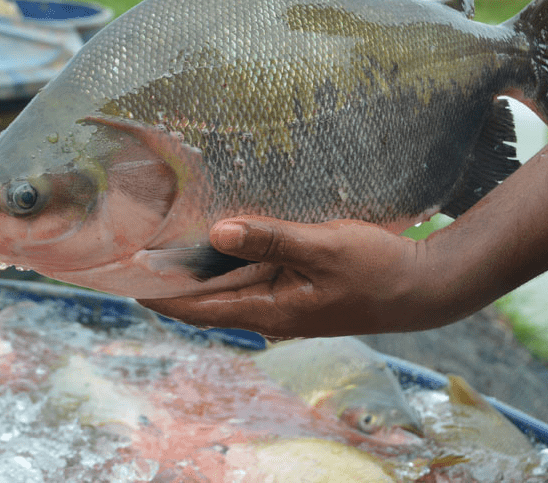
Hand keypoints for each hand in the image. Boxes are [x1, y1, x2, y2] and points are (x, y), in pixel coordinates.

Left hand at [138, 216, 443, 338]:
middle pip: (207, 301)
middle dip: (172, 280)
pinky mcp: (296, 291)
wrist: (422, 286)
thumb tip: (216, 233)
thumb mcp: (322, 247)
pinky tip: (220, 239)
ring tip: (166, 241)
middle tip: (137, 250)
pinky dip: (229, 262)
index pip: (199, 309)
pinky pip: (251, 279)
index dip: (160, 295)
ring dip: (199, 270)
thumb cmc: (376, 269)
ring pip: (228, 289)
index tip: (125, 279)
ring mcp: (283, 304)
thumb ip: (270, 238)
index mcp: (271, 310)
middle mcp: (270, 314)